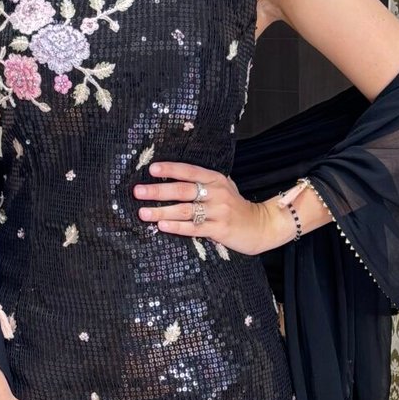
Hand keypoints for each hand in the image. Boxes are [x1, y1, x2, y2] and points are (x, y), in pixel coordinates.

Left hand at [134, 161, 282, 255]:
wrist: (260, 226)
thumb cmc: (235, 206)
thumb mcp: (223, 187)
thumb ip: (203, 182)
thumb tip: (173, 177)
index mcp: (216, 179)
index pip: (189, 171)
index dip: (170, 169)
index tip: (151, 169)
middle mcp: (216, 193)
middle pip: (183, 190)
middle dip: (158, 191)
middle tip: (138, 192)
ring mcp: (218, 211)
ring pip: (185, 210)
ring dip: (161, 211)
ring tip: (143, 212)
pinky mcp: (219, 229)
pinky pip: (193, 228)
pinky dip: (176, 227)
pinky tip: (162, 226)